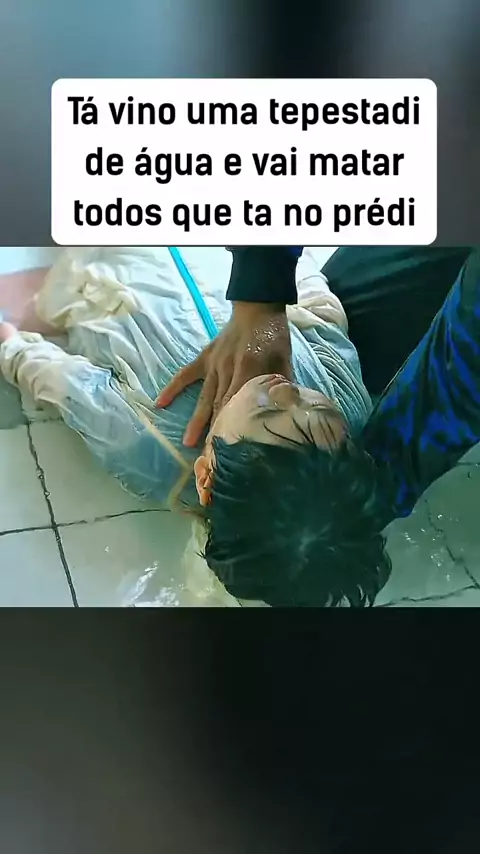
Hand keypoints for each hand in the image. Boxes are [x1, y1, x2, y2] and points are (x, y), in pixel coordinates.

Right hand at [155, 302, 291, 446]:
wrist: (257, 307)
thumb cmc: (274, 337)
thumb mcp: (284, 362)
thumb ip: (283, 387)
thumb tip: (288, 413)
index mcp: (249, 369)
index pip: (239, 405)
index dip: (234, 428)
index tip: (230, 450)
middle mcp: (227, 369)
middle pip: (220, 406)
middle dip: (215, 432)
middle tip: (210, 457)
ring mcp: (213, 364)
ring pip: (205, 397)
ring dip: (197, 421)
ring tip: (189, 443)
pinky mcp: (205, 358)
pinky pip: (186, 375)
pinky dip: (173, 388)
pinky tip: (159, 403)